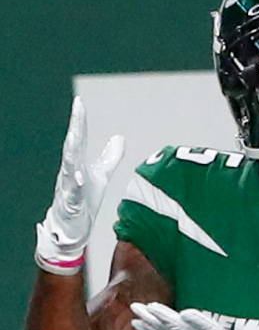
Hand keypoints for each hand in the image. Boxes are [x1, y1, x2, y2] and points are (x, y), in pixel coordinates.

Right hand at [35, 96, 123, 274]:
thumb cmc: (84, 199)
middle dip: (75, 127)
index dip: (79, 120)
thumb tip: (119, 137)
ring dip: (72, 150)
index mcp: (78, 163)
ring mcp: (69, 186)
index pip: (79, 138)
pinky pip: (71, 191)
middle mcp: (70, 171)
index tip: (79, 102)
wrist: (73, 226)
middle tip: (77, 110)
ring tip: (74, 135)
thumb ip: (109, 157)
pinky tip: (79, 176)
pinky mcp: (70, 203)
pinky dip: (75, 183)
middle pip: (72, 145)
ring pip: (68, 165)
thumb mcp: (101, 175)